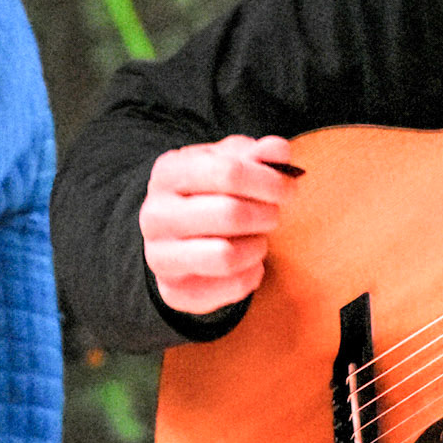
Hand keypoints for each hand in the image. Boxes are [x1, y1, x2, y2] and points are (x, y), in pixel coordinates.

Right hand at [139, 134, 300, 313]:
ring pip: (227, 256)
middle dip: (267, 215)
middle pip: (231, 214)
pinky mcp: (174, 291)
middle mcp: (155, 214)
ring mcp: (159, 255)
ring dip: (258, 246)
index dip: (269, 181)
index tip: (287, 188)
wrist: (179, 233)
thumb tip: (278, 151)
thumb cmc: (212, 190)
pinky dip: (252, 274)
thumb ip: (258, 154)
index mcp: (168, 172)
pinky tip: (249, 261)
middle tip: (274, 215)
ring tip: (259, 237)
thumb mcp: (232, 162)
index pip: (228, 172)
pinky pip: (230, 287)